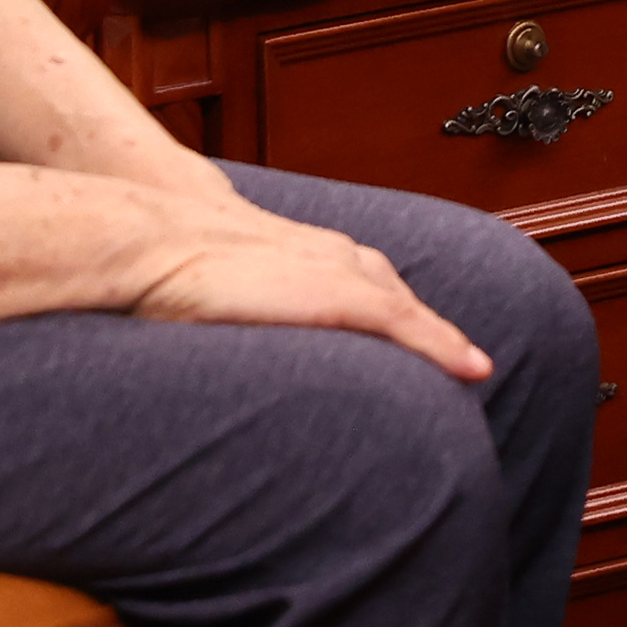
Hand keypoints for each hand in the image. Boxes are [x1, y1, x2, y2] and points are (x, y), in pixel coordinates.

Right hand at [122, 195, 493, 380]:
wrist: (154, 244)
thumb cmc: (173, 271)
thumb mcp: (221, 295)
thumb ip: (245, 315)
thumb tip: (237, 344)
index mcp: (313, 256)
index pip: (377, 294)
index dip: (407, 329)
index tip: (426, 359)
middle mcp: (339, 257)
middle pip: (404, 300)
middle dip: (434, 337)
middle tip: (463, 376)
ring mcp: (342, 273)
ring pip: (414, 313)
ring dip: (445, 346)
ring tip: (473, 382)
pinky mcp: (340, 295)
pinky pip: (408, 325)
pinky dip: (443, 347)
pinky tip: (471, 371)